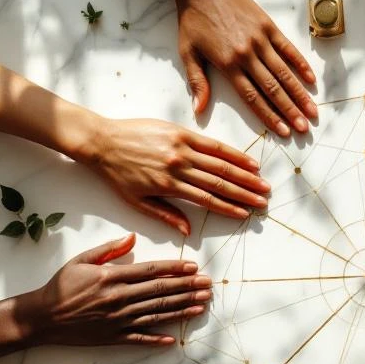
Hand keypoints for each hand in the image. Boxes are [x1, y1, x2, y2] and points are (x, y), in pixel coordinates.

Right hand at [23, 233, 209, 345]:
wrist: (42, 317)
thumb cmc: (61, 286)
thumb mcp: (81, 260)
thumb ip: (108, 250)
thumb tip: (132, 237)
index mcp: (111, 277)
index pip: (151, 271)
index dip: (175, 268)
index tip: (193, 267)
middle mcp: (119, 299)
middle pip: (160, 291)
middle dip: (187, 287)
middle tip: (207, 285)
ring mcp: (118, 320)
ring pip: (156, 313)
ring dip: (181, 309)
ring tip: (201, 304)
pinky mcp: (113, 337)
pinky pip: (140, 339)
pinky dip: (157, 339)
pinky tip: (174, 338)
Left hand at [81, 117, 269, 234]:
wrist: (101, 141)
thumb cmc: (117, 174)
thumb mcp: (137, 201)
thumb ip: (165, 215)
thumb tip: (188, 231)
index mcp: (169, 185)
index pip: (207, 199)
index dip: (229, 208)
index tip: (246, 214)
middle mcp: (179, 166)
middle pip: (220, 182)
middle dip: (244, 193)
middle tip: (263, 200)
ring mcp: (181, 147)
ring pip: (220, 163)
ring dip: (244, 174)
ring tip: (262, 182)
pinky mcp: (180, 132)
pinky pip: (211, 143)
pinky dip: (231, 153)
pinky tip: (246, 160)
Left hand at [157, 0, 316, 136]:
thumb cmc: (193, 20)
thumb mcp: (187, 52)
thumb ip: (197, 82)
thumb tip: (199, 110)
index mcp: (228, 64)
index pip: (253, 97)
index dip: (269, 117)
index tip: (283, 132)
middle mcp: (248, 54)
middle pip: (273, 89)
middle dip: (290, 111)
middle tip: (304, 128)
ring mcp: (261, 39)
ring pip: (284, 72)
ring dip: (299, 94)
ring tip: (312, 111)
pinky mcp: (268, 26)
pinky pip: (288, 49)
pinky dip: (301, 65)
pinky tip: (311, 80)